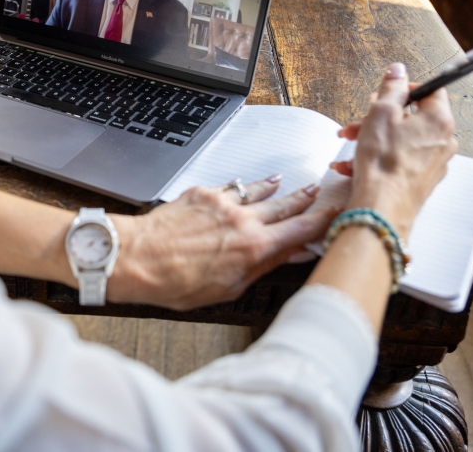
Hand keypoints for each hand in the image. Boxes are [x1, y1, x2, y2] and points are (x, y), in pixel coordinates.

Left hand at [108, 179, 336, 310]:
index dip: (323, 221)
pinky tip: (244, 186)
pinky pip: (230, 187)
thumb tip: (289, 255)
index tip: (336, 215)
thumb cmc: (175, 282)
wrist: (136, 258)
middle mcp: (243, 219)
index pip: (302, 229)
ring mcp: (222, 202)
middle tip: (317, 191)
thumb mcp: (229, 288)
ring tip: (283, 184)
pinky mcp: (202, 193)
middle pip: (285, 205)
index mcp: (255, 247)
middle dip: (304, 199)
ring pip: (258, 191)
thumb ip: (263, 266)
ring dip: (274, 188)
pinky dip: (242, 187)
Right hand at [338, 63, 457, 236]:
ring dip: (372, 139)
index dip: (404, 88)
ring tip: (347, 146)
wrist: (381, 208)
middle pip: (411, 118)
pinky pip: (398, 161)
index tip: (385, 92)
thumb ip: (391, 88)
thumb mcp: (381, 114)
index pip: (430, 90)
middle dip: (378, 117)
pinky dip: (377, 159)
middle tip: (358, 122)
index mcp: (439, 120)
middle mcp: (443, 141)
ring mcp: (433, 164)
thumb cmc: (382, 163)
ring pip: (401, 140)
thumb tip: (398, 70)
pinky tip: (351, 166)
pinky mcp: (421, 181)